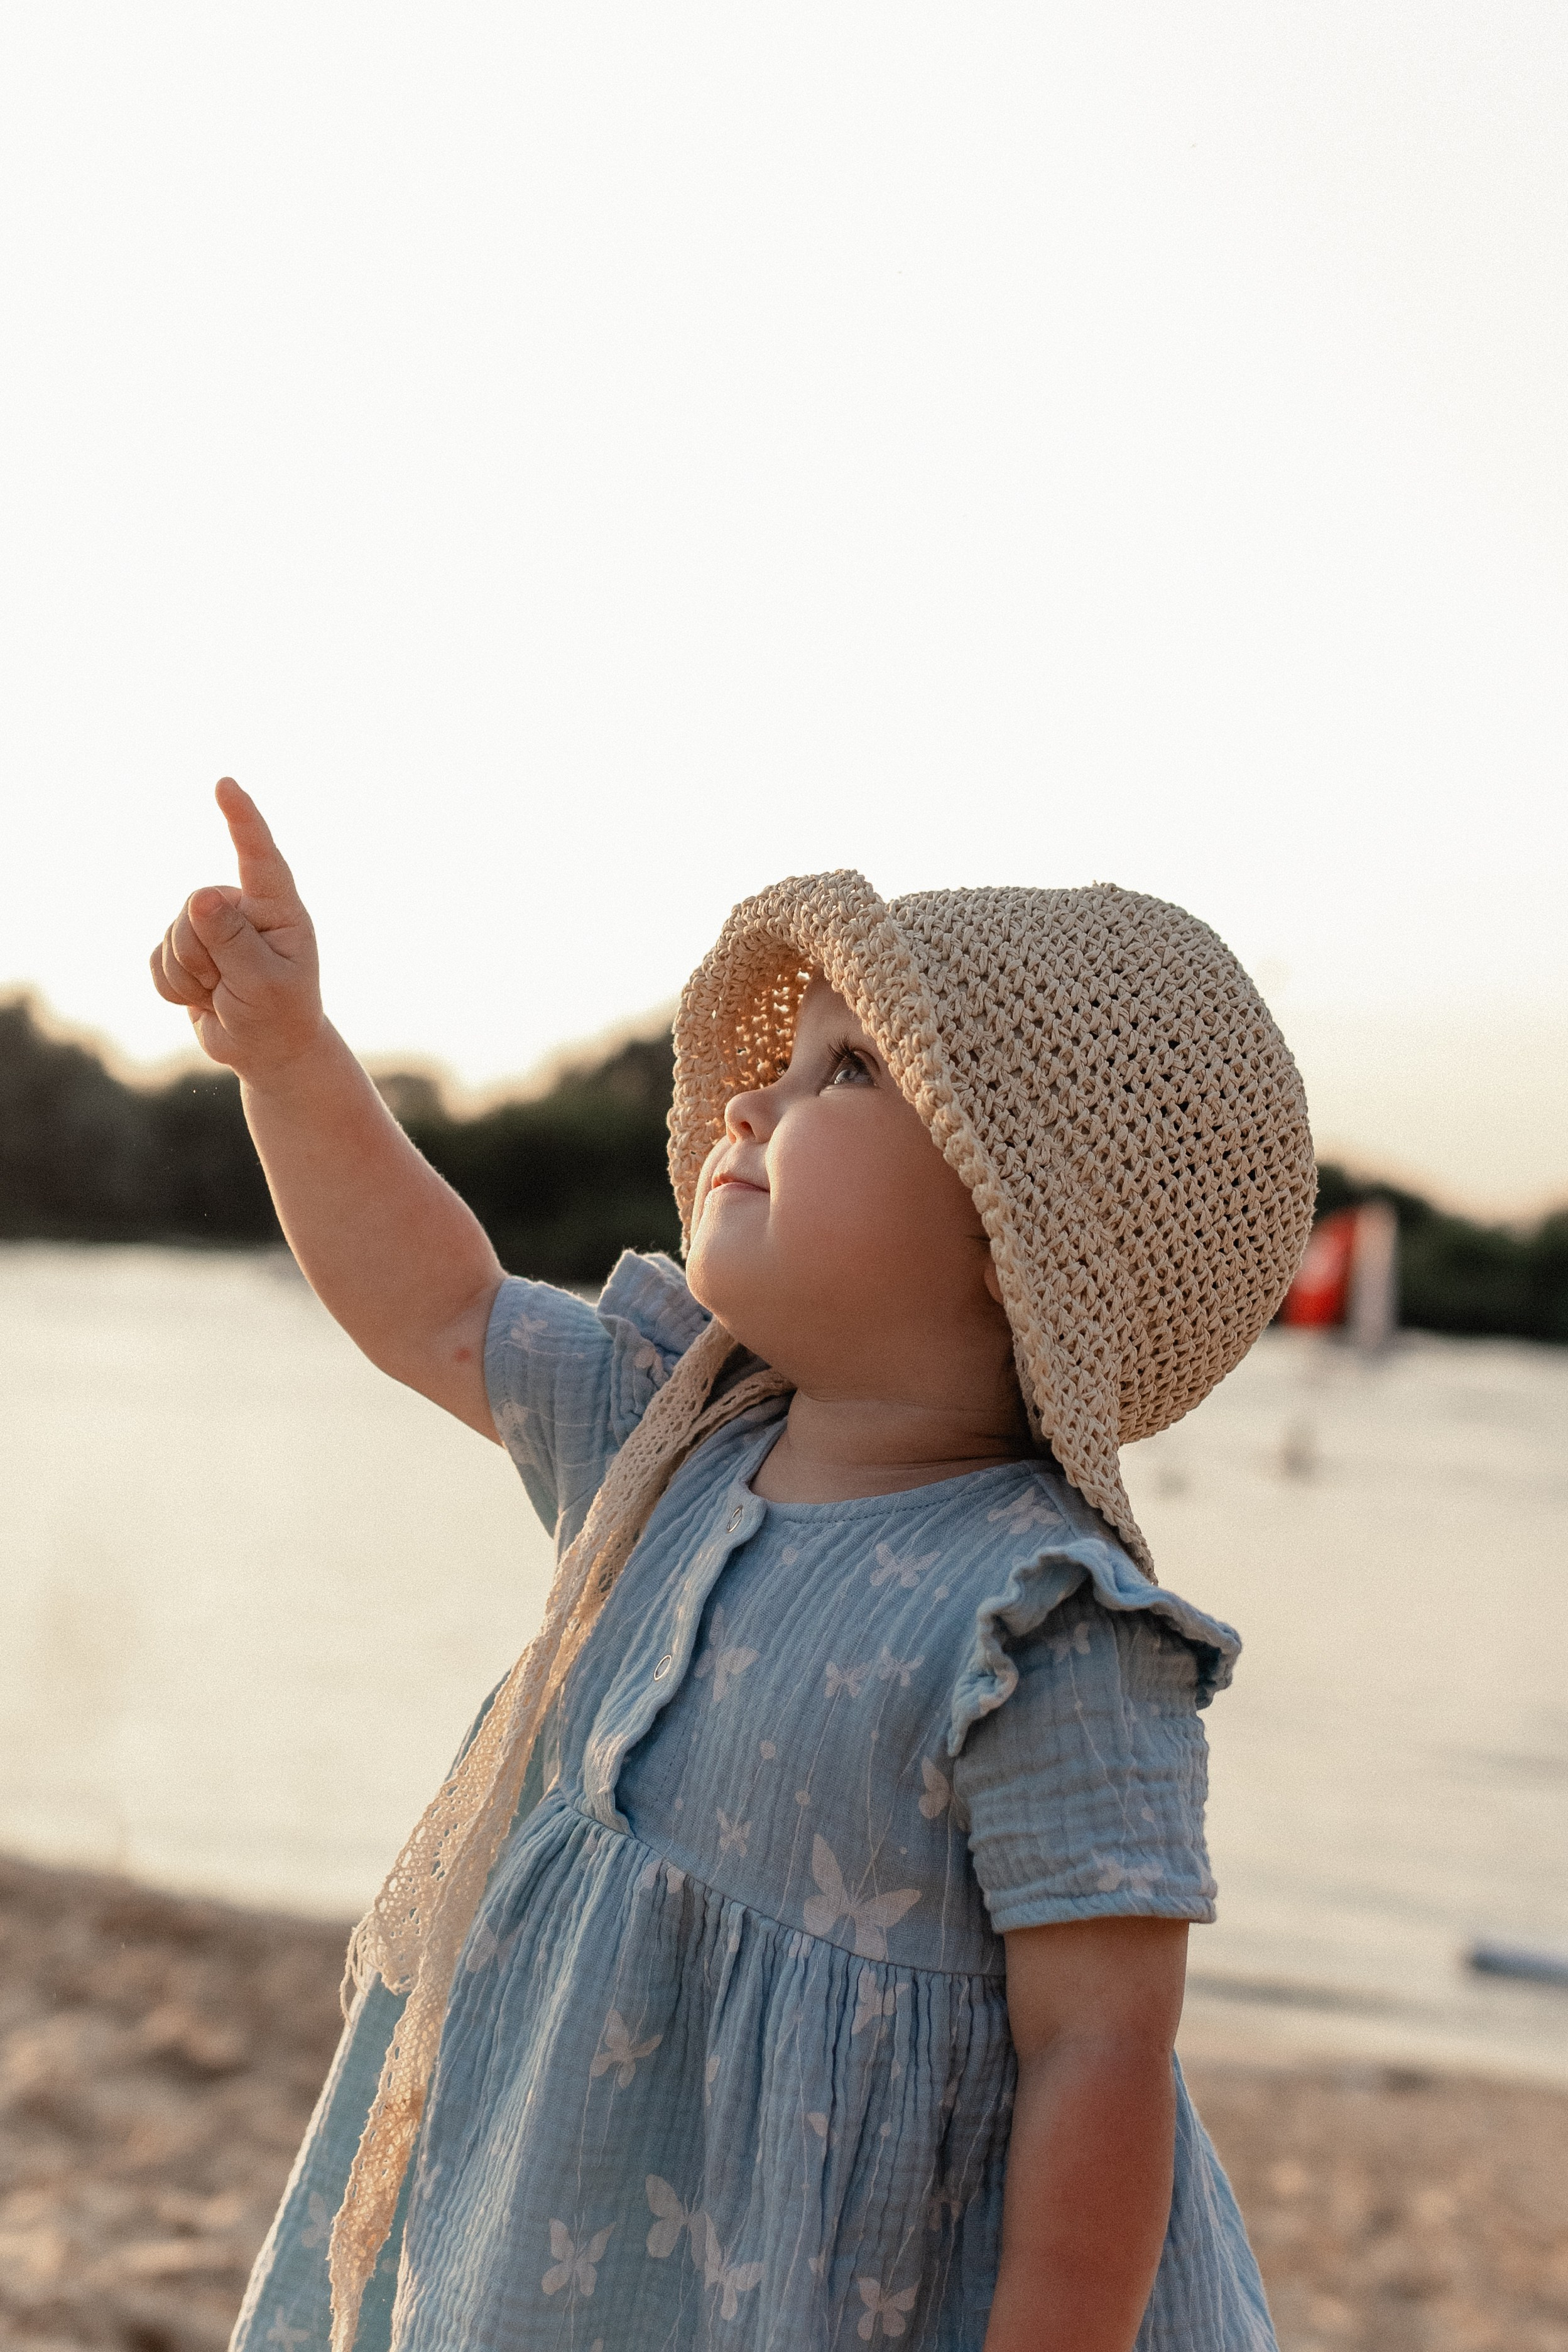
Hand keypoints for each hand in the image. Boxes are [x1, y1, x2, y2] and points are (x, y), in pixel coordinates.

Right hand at [150, 779, 324, 1083]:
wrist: (267, 1051)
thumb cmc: (279, 1016)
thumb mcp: (262, 983)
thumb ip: (232, 940)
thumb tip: (200, 895)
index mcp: (278, 911)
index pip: (258, 857)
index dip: (241, 818)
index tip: (225, 785)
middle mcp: (245, 909)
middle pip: (194, 910)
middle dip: (202, 955)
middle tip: (231, 986)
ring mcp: (214, 925)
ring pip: (172, 935)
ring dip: (190, 976)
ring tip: (222, 993)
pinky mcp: (187, 947)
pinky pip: (157, 959)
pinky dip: (174, 987)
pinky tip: (202, 998)